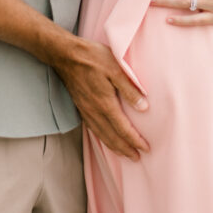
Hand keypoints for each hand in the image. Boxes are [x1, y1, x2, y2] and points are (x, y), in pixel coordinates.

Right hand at [55, 40, 149, 159]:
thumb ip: (130, 89)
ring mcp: (86, 110)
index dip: (135, 140)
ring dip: (114, 147)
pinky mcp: (80, 107)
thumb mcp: (116, 68)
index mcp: (105, 103)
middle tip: (137, 158)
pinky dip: (102, 138)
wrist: (66, 55)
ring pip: (101, 135)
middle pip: (112, 137)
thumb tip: (144, 107)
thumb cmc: (93, 58)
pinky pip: (92, 128)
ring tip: (124, 154)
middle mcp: (95, 111)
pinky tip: (105, 138)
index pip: (123, 128)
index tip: (146, 149)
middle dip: (125, 149)